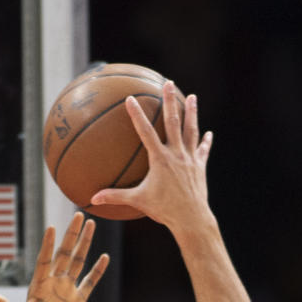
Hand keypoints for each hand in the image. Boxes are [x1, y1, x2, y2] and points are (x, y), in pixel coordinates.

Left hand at [0, 213, 108, 301]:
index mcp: (38, 287)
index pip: (44, 260)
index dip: (47, 245)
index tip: (51, 228)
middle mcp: (53, 285)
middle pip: (64, 255)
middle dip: (72, 235)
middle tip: (80, 215)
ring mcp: (67, 292)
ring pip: (78, 263)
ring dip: (85, 245)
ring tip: (92, 225)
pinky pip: (90, 283)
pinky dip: (97, 271)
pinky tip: (104, 257)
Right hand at [91, 82, 212, 232]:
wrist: (191, 218)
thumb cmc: (164, 210)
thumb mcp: (138, 201)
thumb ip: (115, 197)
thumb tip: (93, 199)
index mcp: (160, 159)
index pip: (145, 132)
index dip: (137, 115)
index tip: (131, 98)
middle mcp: (176, 154)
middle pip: (172, 122)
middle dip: (170, 101)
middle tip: (168, 83)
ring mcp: (190, 158)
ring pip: (190, 130)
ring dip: (192, 113)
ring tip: (192, 97)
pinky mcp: (200, 166)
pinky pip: (203, 150)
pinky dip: (205, 141)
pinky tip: (208, 133)